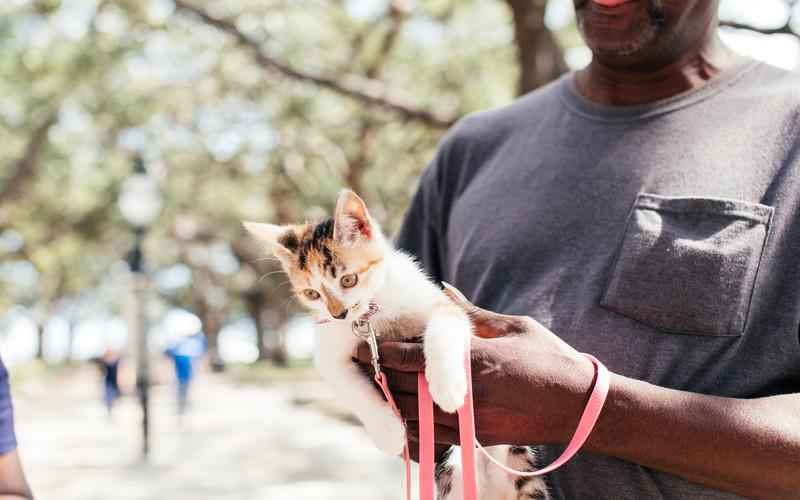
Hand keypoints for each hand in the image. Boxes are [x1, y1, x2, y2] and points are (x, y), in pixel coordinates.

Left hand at [353, 283, 596, 447]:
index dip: (383, 351)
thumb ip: (472, 314)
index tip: (362, 340)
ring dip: (388, 401)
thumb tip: (444, 292)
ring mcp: (470, 422)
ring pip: (412, 416)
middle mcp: (467, 395)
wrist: (581, 407)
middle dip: (378, 375)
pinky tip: (398, 412)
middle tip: (359, 361)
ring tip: (373, 385)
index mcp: (476, 362)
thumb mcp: (513, 327)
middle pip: (404, 388)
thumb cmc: (551, 358)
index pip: (413, 358)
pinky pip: (429, 438)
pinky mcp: (475, 439)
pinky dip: (409, 426)